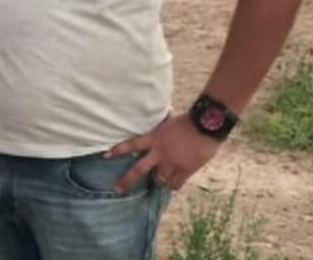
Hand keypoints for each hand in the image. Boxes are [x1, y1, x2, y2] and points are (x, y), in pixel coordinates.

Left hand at [106, 113, 221, 192]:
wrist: (206, 124)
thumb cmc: (188, 121)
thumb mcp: (167, 124)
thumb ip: (158, 133)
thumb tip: (154, 133)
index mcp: (154, 138)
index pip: (131, 144)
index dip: (118, 150)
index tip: (106, 155)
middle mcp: (160, 152)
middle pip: (139, 169)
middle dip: (127, 181)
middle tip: (117, 189)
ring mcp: (172, 163)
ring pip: (159, 180)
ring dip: (158, 181)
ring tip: (159, 180)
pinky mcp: (185, 170)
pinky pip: (175, 184)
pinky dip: (173, 185)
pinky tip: (173, 184)